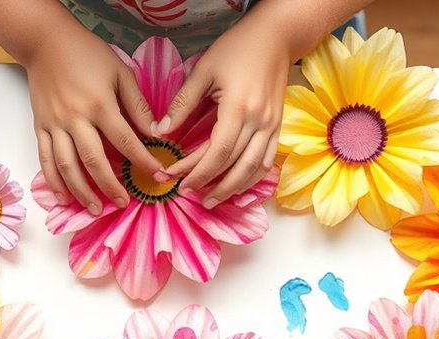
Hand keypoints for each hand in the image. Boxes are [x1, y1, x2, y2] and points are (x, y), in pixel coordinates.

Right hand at [26, 30, 163, 214]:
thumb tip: (155, 132)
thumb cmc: (87, 54)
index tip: (159, 177)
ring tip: (95, 209)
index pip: (125, 141)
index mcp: (99, 104)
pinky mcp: (40, 127)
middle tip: (124, 203)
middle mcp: (75, 118)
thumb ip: (137, 104)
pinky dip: (54, 181)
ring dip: (82, 191)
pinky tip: (64, 196)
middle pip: (94, 162)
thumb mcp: (120, 72)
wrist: (46, 42)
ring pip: (67, 166)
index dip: (143, 161)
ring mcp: (55, 125)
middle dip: (111, 186)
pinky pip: (46, 159)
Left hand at [157, 21, 290, 207]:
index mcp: (239, 108)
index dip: (197, 171)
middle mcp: (259, 122)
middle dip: (210, 184)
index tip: (177, 180)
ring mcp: (272, 126)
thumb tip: (160, 131)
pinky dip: (252, 178)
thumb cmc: (237, 48)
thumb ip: (182, 103)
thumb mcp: (204, 70)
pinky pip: (267, 161)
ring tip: (212, 200)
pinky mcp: (278, 126)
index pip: (217, 152)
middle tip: (188, 194)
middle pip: (234, 165)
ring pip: (254, 169)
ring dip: (233, 189)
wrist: (275, 37)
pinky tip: (237, 185)